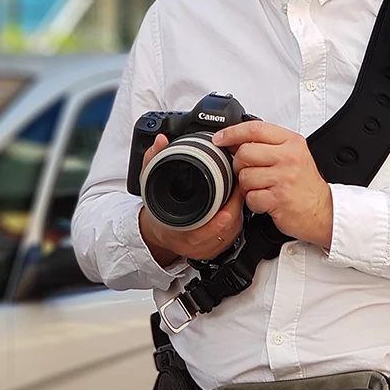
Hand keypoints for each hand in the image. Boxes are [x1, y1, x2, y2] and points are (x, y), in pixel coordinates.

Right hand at [137, 134, 244, 266]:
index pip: (201, 233)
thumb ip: (153, 159)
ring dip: (236, 216)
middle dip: (233, 211)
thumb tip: (160, 140)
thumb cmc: (155, 209)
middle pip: (221, 233)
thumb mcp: (150, 182)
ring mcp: (204, 249)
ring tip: (240, 194)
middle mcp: (193, 244)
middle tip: (239, 190)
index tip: (226, 210)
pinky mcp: (213, 249)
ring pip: (229, 236)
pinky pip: (230, 239)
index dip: (216, 223)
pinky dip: (235, 223)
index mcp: (179, 232)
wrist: (155, 230)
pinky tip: (236, 207)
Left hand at [214, 121, 332, 249]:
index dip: (232, 132)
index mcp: (292, 142)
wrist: (324, 210)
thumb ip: (269, 144)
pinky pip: (250, 198)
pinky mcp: (279, 199)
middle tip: (247, 171)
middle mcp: (289, 157)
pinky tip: (265, 200)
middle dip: (239, 164)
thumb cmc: (306, 184)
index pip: (255, 129)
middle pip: (245, 153)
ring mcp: (284, 178)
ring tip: (260, 187)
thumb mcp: (294, 154)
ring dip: (247, 186)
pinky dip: (253, 202)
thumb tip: (236, 140)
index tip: (220, 138)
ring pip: (245, 177)